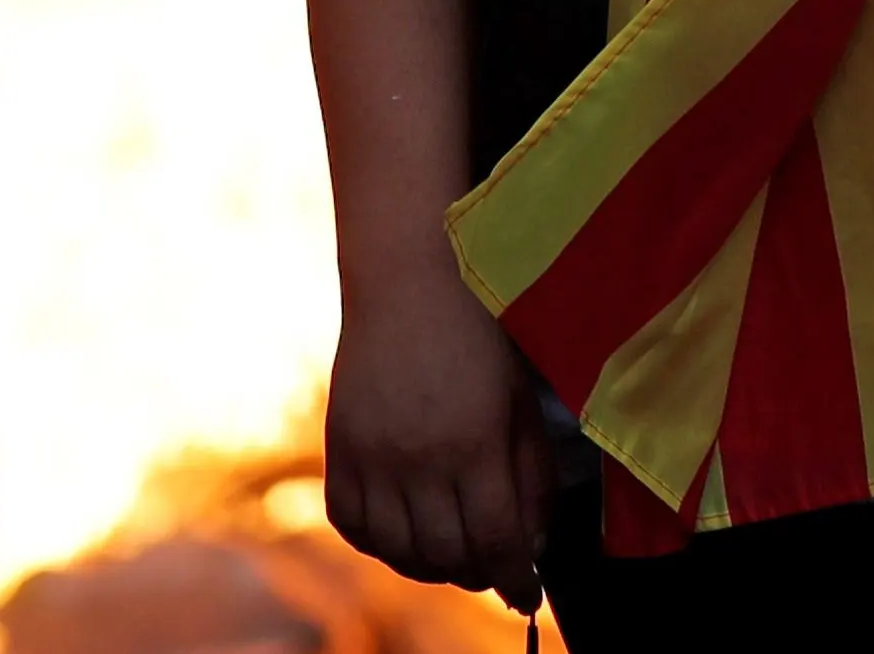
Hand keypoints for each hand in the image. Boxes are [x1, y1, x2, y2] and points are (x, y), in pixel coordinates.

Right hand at [321, 250, 548, 605]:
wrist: (409, 277)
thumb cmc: (480, 333)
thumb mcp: (521, 401)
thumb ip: (530, 475)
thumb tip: (533, 542)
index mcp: (474, 443)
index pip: (495, 543)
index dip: (515, 580)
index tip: (526, 596)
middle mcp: (418, 458)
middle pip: (446, 557)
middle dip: (477, 575)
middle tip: (493, 568)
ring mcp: (371, 456)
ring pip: (396, 551)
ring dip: (429, 567)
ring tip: (451, 555)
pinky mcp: (339, 447)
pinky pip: (350, 524)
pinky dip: (377, 543)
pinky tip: (402, 533)